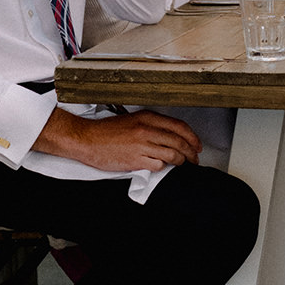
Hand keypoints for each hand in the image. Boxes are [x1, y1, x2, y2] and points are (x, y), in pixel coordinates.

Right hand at [33, 106, 202, 171]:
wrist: (87, 140)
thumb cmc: (107, 132)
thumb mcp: (132, 120)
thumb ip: (151, 126)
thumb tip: (170, 136)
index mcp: (147, 117)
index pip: (179, 126)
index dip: (193, 137)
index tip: (197, 144)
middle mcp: (147, 130)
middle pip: (179, 141)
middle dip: (191, 152)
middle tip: (195, 158)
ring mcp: (142, 145)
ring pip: (172, 154)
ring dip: (181, 162)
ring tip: (182, 165)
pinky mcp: (136, 160)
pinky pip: (158, 165)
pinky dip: (163, 167)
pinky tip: (161, 166)